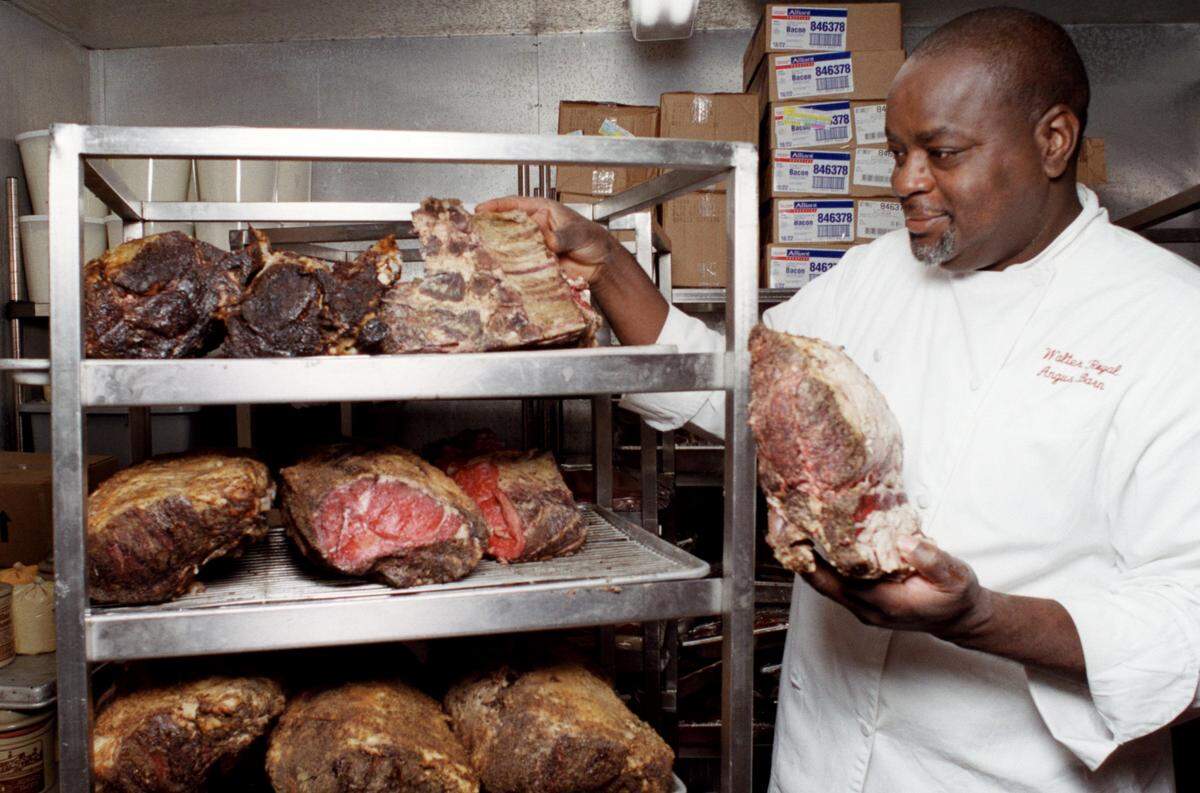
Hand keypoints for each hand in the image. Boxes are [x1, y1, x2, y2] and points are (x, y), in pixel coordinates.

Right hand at [475, 196, 617, 284]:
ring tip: (487, 253)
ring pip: (512, 246)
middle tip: (477, 234)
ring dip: (501, 250)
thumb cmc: (592, 238)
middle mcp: (535, 227)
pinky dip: (513, 267)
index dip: (496, 206)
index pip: (515, 205)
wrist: (601, 263)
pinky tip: (504, 269)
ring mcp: (534, 245)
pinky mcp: (536, 263)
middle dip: (492, 229)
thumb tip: (549, 241)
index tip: (480, 210)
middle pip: (508, 226)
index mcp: (542, 210)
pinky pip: (522, 264)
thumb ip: (562, 236)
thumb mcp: (577, 233)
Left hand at [791, 517, 992, 641]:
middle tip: (782, 523)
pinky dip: (823, 559)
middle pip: (819, 581)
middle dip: (798, 554)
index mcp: (882, 601)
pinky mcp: (863, 598)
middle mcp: (864, 606)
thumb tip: (905, 542)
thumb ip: (931, 560)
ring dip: (808, 555)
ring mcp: (861, 604)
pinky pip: (835, 579)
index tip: (793, 536)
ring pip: (824, 581)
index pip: (834, 581)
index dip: (811, 560)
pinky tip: (817, 536)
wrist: (960, 618)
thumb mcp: (954, 577)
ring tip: (792, 525)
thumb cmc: (955, 598)